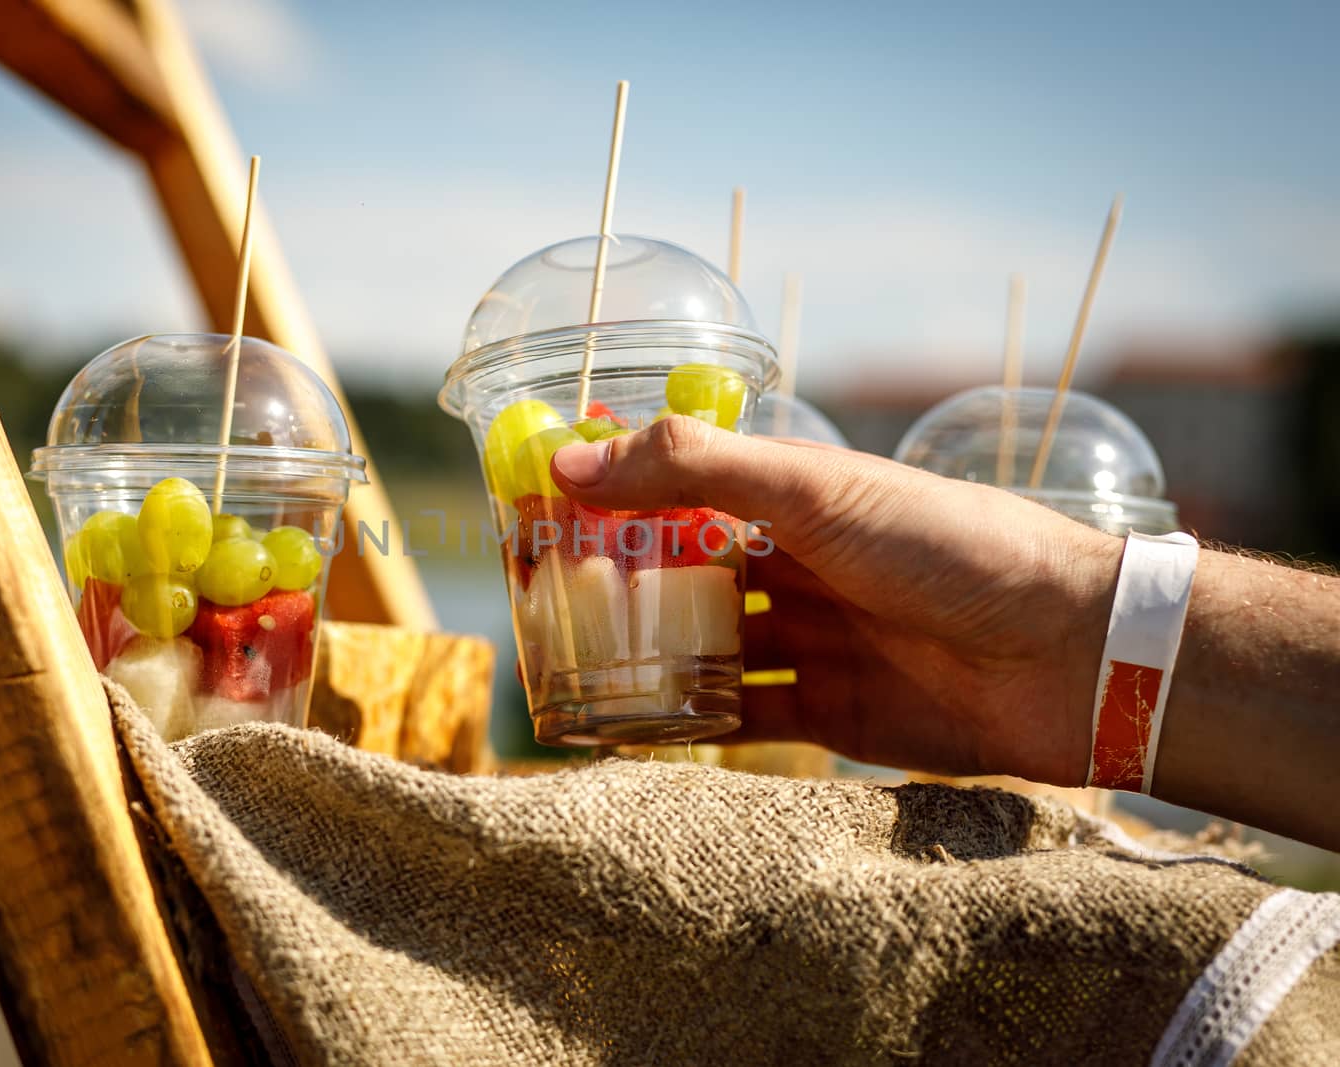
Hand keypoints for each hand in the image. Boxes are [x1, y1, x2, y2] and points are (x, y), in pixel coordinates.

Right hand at [552, 416, 1123, 784]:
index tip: (538, 514)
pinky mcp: (831, 715)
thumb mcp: (814, 488)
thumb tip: (571, 458)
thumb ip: (694, 469)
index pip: (684, 491)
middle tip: (538, 605)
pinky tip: (630, 730)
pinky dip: (689, 722)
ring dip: (645, 660)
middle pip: (686, 576)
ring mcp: (814, 642)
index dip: (616, 500)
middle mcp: (799, 566)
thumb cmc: (947, 546)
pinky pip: (743, 718)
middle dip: (618, 589)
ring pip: (707, 650)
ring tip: (566, 673)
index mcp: (796, 498)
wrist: (1067, 654)